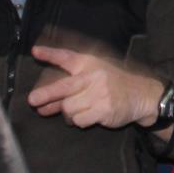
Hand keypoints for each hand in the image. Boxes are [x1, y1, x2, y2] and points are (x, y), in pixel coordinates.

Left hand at [27, 44, 161, 129]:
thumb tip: (41, 103)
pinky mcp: (104, 109)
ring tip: (77, 111)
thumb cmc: (113, 84)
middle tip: (32, 100)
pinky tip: (88, 116)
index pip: (68, 57)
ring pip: (69, 108)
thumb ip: (69, 87)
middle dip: (47, 94)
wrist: (141, 95)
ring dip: (68, 114)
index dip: (51, 54)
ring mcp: (99, 94)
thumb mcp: (95, 75)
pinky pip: (80, 120)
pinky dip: (80, 121)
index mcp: (90, 64)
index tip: (35, 51)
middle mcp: (94, 77)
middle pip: (64, 86)